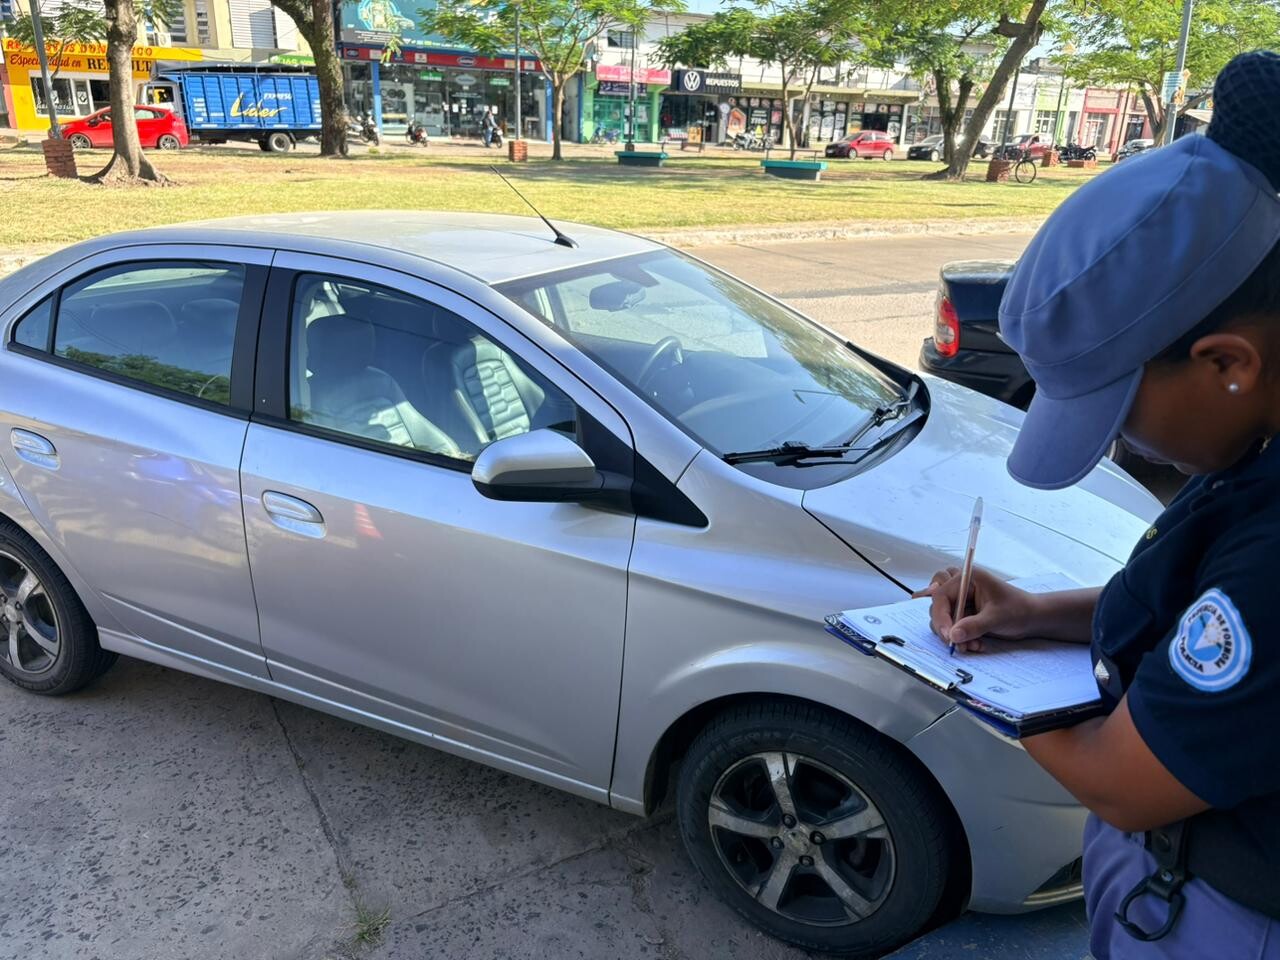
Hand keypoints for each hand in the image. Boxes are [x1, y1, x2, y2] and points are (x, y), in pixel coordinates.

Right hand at [912, 567, 1038, 652]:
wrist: (1033, 619)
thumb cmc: (1019, 609)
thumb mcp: (997, 618)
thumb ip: (974, 626)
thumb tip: (953, 636)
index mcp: (968, 578)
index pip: (941, 595)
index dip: (941, 616)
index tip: (948, 635)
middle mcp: (961, 587)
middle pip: (938, 605)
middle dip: (945, 626)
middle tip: (954, 641)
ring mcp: (962, 601)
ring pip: (943, 618)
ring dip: (953, 634)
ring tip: (971, 645)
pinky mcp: (965, 614)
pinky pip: (953, 626)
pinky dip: (960, 638)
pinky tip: (975, 644)